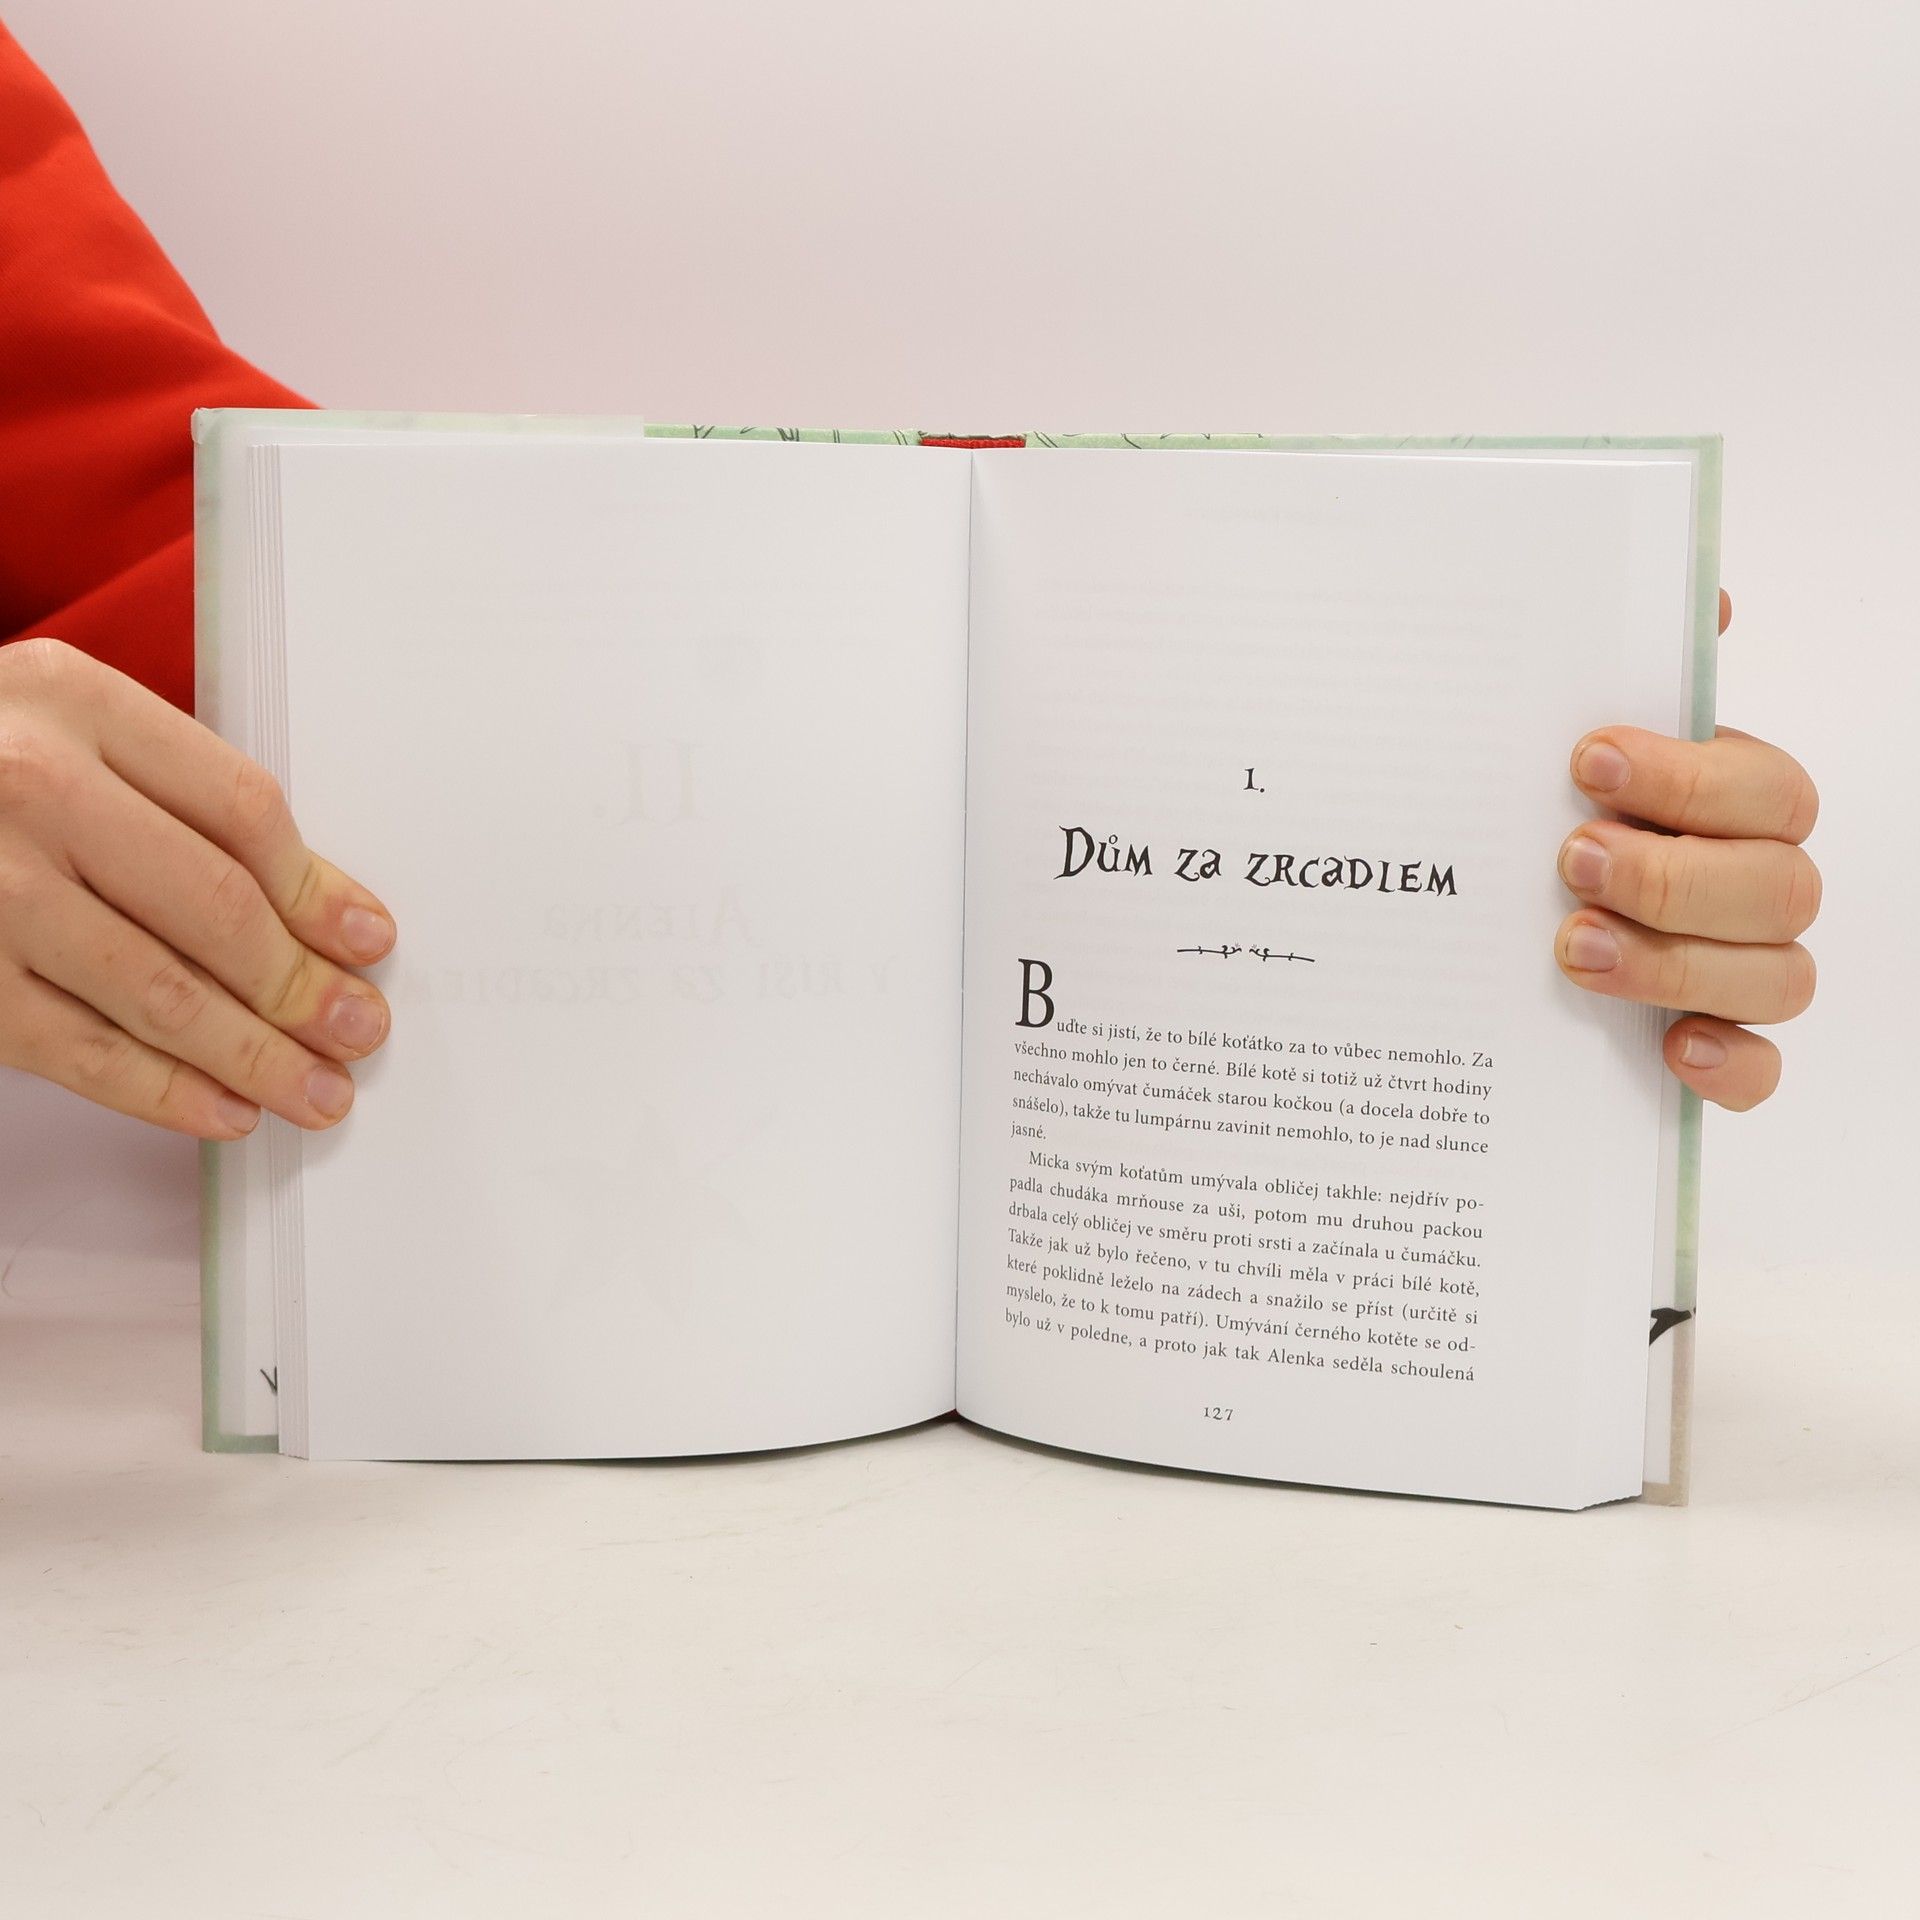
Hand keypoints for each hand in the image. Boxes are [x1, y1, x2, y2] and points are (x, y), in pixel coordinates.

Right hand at [0, 638, 394, 1137]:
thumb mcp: (63, 724)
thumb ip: (172, 791)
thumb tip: (319, 906)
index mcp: (74, 702)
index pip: (240, 810)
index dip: (317, 889)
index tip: (367, 941)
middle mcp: (28, 788)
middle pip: (213, 907)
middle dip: (301, 987)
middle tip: (358, 1030)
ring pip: (158, 992)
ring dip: (255, 1054)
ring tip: (317, 1089)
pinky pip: (79, 1050)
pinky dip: (165, 1091)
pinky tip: (226, 1110)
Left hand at [1556, 591, 1817, 1110]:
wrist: (1471, 902)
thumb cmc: (1536, 808)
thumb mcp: (1553, 735)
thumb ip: (1627, 667)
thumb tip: (1706, 597)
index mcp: (1732, 803)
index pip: (1767, 790)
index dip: (1688, 779)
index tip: (1585, 761)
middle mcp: (1753, 884)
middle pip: (1781, 888)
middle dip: (1675, 876)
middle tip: (1572, 861)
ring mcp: (1741, 970)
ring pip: (1777, 977)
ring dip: (1678, 963)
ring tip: (1574, 948)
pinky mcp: (1715, 1049)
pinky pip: (1762, 1070)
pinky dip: (1729, 1062)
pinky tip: (1670, 1050)